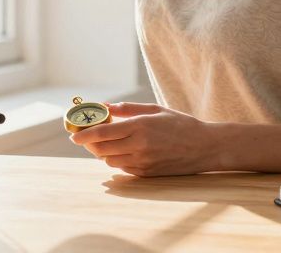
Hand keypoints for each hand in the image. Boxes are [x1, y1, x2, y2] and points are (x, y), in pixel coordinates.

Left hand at [69, 102, 218, 176]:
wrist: (205, 147)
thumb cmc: (181, 124)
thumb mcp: (155, 110)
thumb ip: (128, 109)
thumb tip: (106, 107)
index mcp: (140, 127)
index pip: (103, 132)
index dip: (85, 135)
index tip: (74, 135)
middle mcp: (139, 146)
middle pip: (102, 149)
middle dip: (91, 144)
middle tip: (88, 137)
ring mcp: (143, 162)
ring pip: (110, 161)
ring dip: (104, 152)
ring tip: (108, 143)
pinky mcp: (147, 174)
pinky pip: (123, 168)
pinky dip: (118, 160)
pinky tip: (123, 151)